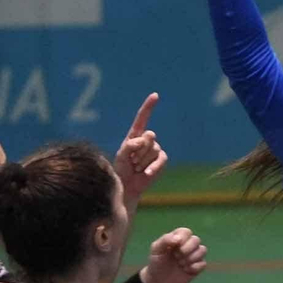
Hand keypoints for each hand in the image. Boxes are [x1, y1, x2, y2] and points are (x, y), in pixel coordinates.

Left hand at [113, 93, 166, 211]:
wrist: (127, 186)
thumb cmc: (121, 170)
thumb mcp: (121, 155)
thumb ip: (130, 145)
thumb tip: (144, 140)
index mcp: (134, 136)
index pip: (142, 118)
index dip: (149, 107)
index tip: (155, 96)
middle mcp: (146, 140)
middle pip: (150, 136)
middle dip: (140, 149)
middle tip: (132, 161)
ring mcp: (154, 150)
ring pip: (154, 149)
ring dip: (143, 160)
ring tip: (136, 168)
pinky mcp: (161, 160)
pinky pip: (161, 159)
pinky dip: (153, 167)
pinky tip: (145, 173)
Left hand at [140, 227, 207, 282]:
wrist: (158, 281)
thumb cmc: (156, 263)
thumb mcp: (156, 250)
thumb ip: (165, 240)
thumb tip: (178, 238)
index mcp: (177, 238)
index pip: (186, 232)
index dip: (183, 238)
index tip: (174, 245)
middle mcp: (187, 245)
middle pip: (196, 240)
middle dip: (187, 249)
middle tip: (176, 257)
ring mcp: (193, 256)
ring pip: (202, 250)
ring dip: (191, 258)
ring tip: (181, 264)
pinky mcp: (197, 267)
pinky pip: (203, 263)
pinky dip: (195, 267)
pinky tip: (185, 270)